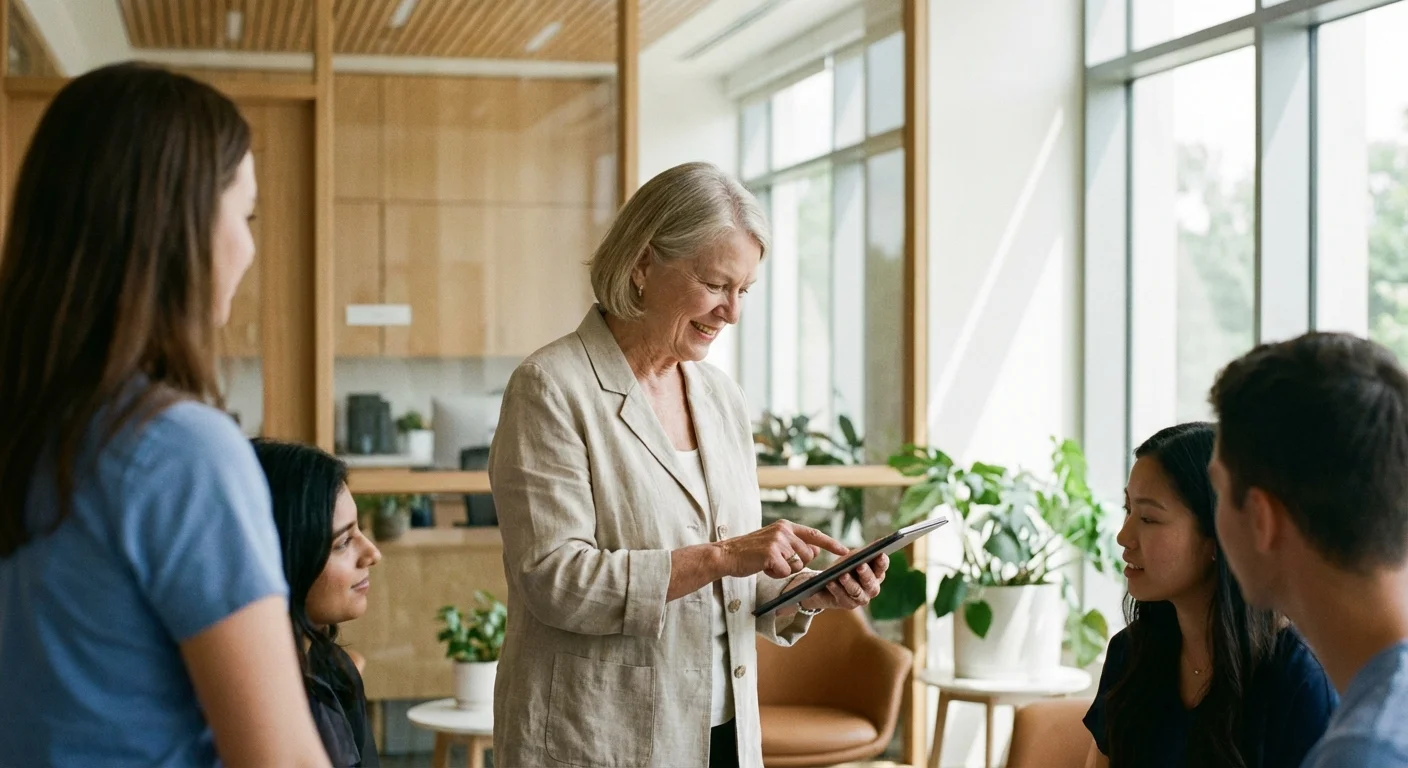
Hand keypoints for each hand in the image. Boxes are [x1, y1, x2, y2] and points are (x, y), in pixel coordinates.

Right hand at [715, 520, 848, 578]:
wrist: (727, 554)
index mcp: (786, 526)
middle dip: (797, 564)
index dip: (831, 543)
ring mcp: (778, 541)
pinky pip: (785, 572)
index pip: (815, 534)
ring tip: (768, 564)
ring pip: (797, 565)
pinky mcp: (771, 553)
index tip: (845, 550)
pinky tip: (763, 568)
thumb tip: (816, 549)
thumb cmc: (751, 552)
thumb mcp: (775, 543)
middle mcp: (784, 530)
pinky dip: (775, 575)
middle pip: (808, 555)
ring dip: (785, 570)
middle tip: (777, 562)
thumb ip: (795, 544)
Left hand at [793, 553, 889, 611]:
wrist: (828, 581)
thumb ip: (864, 552)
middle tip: (860, 565)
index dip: (882, 561)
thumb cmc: (845, 566)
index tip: (879, 554)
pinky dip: (836, 589)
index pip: (882, 567)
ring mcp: (861, 598)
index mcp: (877, 573)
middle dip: (866, 573)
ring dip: (850, 583)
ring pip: (857, 591)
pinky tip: (830, 582)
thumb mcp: (853, 557)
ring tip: (842, 575)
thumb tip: (878, 544)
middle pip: (871, 582)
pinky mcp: (848, 604)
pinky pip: (843, 597)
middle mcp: (872, 588)